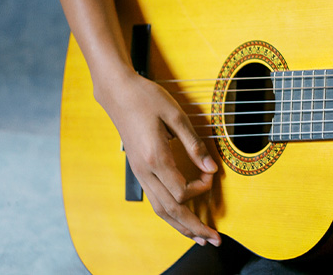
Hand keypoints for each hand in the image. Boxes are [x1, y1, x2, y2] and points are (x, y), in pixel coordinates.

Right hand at [99, 71, 221, 246]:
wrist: (118, 93)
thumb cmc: (147, 99)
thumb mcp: (176, 116)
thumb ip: (194, 144)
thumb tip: (210, 168)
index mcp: (155, 158)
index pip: (180, 191)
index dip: (200, 189)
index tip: (210, 175)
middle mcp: (145, 171)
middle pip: (170, 210)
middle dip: (194, 227)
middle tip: (214, 239)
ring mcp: (140, 172)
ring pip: (161, 209)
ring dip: (181, 226)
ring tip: (199, 236)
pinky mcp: (139, 170)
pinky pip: (155, 199)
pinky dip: (171, 213)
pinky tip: (181, 217)